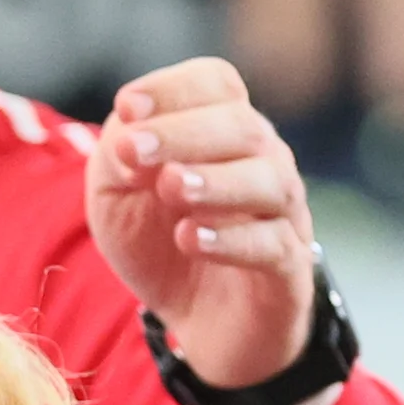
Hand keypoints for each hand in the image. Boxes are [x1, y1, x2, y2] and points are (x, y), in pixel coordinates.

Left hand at [88, 57, 318, 391]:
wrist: (195, 319)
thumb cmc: (156, 239)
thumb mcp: (115, 193)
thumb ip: (117, 156)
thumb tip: (129, 135)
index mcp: (221, 131)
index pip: (216, 84)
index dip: (174, 89)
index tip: (126, 107)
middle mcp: (262, 162)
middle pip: (243, 126)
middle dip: (185, 133)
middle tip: (135, 150)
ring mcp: (281, 214)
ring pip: (269, 181)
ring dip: (216, 180)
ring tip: (172, 187)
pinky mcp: (287, 269)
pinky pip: (274, 245)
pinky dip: (232, 239)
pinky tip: (191, 238)